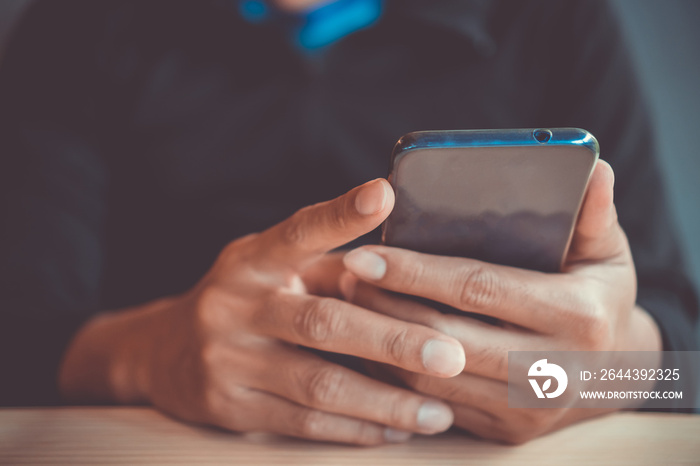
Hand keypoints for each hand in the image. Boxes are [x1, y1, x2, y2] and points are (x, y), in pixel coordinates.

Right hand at [59, 179, 466, 444]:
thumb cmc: (246, 301)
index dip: (342, 214)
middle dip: (392, 341)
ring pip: (319, 385)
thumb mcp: (274, 270)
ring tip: (439, 411)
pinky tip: (397, 432)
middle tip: (452, 356)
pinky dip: (356, 430)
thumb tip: (412, 265)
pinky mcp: (229, 408)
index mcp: (252, 260)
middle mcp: (235, 305)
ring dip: (386, 402)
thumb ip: (331, 265)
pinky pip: (304, 424)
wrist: (164, 353)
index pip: (300, 230)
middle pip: (323, 323)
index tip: (385, 194)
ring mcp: (227, 360)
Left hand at [339, 162, 662, 443]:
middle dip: (385, 306)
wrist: (616, 371)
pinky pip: (437, 405)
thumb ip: (594, 216)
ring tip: (351, 304)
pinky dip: (399, 376)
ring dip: (382, 342)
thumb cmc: (599, 297)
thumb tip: (596, 169)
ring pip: (433, 379)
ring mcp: (527, 408)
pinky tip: (373, 344)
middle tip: (344, 276)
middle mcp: (553, 370)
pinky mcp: (507, 430)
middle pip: (445, 336)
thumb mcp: (606, 254)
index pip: (478, 288)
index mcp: (577, 316)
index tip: (364, 254)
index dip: (415, 272)